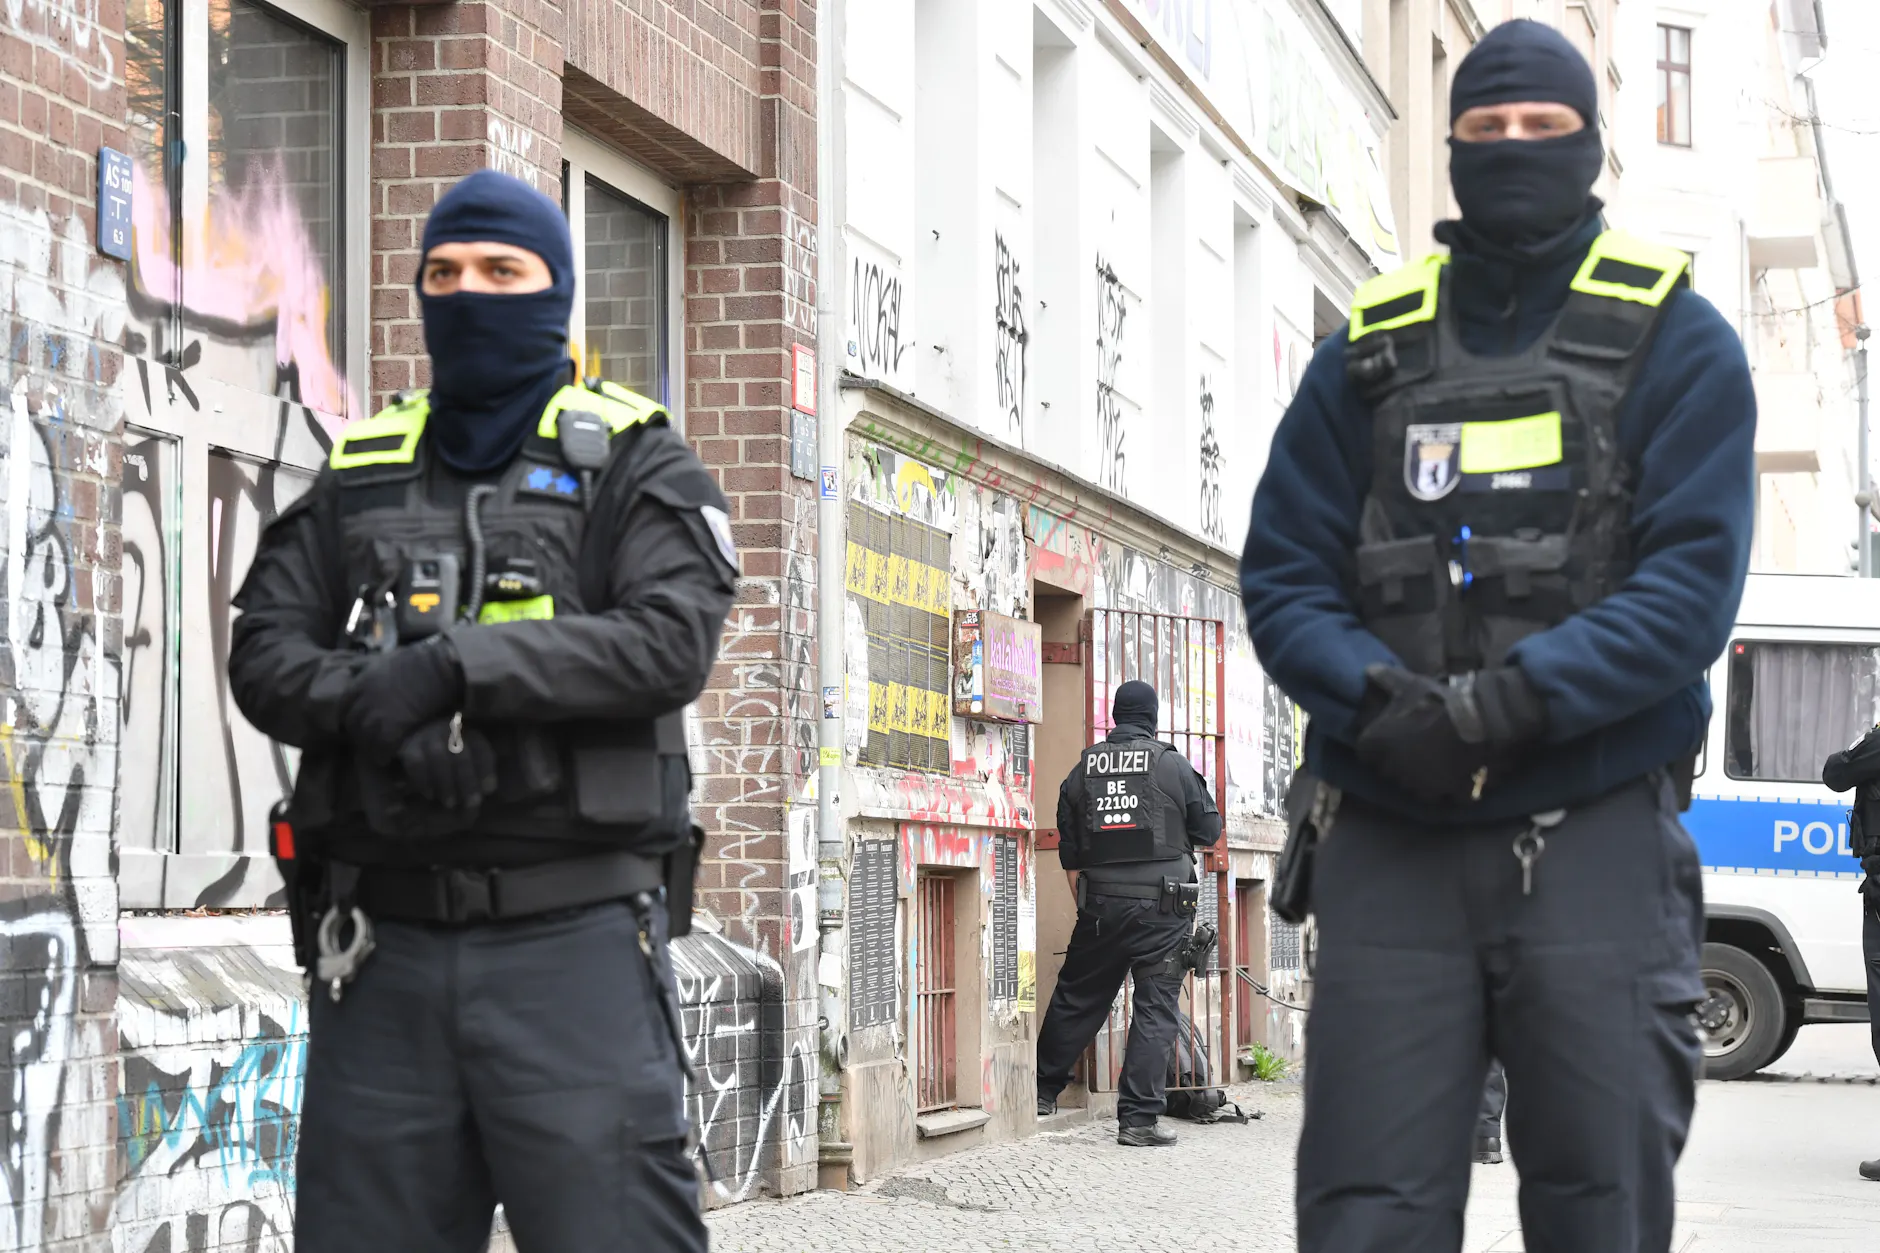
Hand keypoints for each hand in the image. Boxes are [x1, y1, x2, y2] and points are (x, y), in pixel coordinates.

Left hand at [343, 637, 463, 763]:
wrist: (439, 669)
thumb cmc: (421, 661)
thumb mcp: (388, 658)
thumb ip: (371, 666)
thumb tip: (357, 668)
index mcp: (363, 682)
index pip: (344, 705)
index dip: (349, 716)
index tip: (357, 722)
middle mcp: (365, 699)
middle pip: (352, 724)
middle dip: (358, 733)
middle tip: (368, 740)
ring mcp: (377, 714)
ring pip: (364, 738)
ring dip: (370, 747)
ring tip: (378, 753)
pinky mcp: (392, 727)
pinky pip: (381, 747)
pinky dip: (383, 754)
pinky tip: (388, 758)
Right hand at [398, 716, 497, 810]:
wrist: (416, 736)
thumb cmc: (450, 756)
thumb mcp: (470, 759)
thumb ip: (479, 773)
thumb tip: (488, 789)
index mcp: (469, 734)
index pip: (481, 749)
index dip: (486, 770)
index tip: (489, 790)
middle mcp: (450, 732)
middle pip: (461, 754)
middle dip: (468, 781)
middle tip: (471, 803)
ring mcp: (428, 737)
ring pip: (439, 757)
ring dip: (446, 783)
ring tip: (450, 803)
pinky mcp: (409, 747)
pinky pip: (416, 764)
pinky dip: (424, 781)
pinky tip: (430, 795)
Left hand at [1356, 667, 1484, 803]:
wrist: (1477, 722)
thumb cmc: (1437, 701)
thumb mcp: (1410, 684)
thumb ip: (1386, 679)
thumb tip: (1368, 669)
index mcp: (1377, 744)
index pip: (1366, 752)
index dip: (1377, 745)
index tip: (1390, 737)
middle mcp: (1391, 770)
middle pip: (1388, 771)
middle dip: (1397, 761)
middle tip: (1415, 747)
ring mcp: (1417, 786)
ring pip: (1412, 785)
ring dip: (1420, 776)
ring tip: (1435, 760)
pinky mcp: (1442, 795)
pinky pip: (1440, 796)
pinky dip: (1445, 788)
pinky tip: (1455, 774)